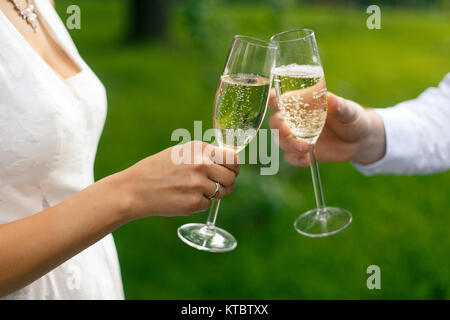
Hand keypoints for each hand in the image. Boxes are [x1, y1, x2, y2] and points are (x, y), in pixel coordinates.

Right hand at [114, 141, 239, 219]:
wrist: (135, 189)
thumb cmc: (157, 170)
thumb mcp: (180, 153)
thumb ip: (203, 156)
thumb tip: (228, 162)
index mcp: (199, 149)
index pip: (232, 158)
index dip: (234, 168)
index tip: (232, 172)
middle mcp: (202, 164)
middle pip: (231, 178)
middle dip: (227, 184)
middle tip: (218, 187)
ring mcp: (199, 184)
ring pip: (221, 192)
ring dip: (213, 194)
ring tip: (194, 191)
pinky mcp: (194, 202)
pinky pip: (207, 204)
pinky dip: (199, 204)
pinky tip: (183, 198)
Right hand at [268, 90, 385, 165]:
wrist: (360, 141)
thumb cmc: (352, 118)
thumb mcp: (349, 111)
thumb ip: (340, 106)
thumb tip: (330, 98)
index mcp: (302, 103)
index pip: (280, 98)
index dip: (272, 99)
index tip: (274, 102)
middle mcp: (295, 119)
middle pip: (275, 122)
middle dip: (279, 127)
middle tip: (289, 133)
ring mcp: (297, 136)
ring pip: (281, 140)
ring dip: (289, 145)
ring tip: (305, 148)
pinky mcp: (301, 151)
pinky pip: (290, 156)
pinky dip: (295, 159)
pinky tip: (307, 159)